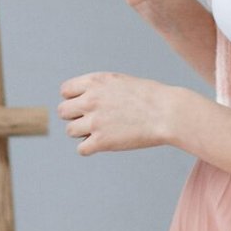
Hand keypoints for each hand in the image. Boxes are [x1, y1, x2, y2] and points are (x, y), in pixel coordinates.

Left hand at [57, 71, 186, 155]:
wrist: (167, 113)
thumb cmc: (149, 97)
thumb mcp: (119, 82)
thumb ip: (98, 88)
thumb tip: (82, 99)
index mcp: (94, 81)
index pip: (65, 91)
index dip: (74, 99)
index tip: (86, 105)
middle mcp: (90, 100)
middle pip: (63, 112)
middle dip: (75, 116)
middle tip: (92, 120)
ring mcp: (95, 121)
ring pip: (70, 131)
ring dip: (82, 133)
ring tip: (100, 131)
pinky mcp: (102, 141)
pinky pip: (81, 149)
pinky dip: (89, 148)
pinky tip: (102, 144)